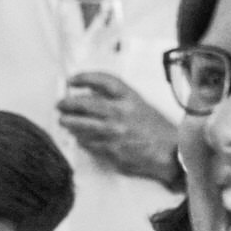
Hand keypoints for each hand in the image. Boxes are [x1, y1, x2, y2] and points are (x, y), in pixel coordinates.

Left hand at [57, 72, 179, 183]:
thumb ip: (119, 99)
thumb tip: (91, 93)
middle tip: (60, 104)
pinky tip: (80, 138)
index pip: (103, 81)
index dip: (84, 77)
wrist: (171, 153)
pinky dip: (82, 139)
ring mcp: (115, 133)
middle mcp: (121, 113)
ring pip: (82, 126)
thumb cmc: (157, 129)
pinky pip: (89, 143)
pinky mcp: (112, 150)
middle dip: (67, 104)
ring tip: (64, 121)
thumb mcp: (141, 105)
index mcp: (130, 98)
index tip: (72, 80)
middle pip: (85, 104)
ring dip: (69, 123)